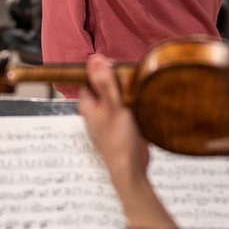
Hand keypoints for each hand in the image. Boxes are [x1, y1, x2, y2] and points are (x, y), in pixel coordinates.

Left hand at [80, 54, 176, 228]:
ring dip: (125, 93)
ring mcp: (107, 119)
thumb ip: (105, 83)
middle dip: (116, 81)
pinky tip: (140, 105)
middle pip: (104, 87)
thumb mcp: (113, 106)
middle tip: (129, 79)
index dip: (101, 70)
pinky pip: (124, 109)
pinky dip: (131, 105)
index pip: (89, 78)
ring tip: (135, 92)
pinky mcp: (120, 127)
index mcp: (87, 105)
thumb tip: (95, 59)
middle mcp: (95, 111)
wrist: (130, 169)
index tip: (115, 66)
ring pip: (116, 98)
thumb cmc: (119, 141)